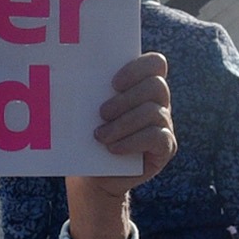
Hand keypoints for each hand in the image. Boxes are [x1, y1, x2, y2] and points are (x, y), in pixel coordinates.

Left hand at [62, 54, 174, 238]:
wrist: (94, 175)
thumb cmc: (88, 136)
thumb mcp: (87, 112)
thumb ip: (91, 92)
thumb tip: (73, 77)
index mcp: (141, 85)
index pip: (155, 63)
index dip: (137, 69)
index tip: (113, 84)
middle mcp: (158, 102)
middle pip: (156, 86)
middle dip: (126, 99)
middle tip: (102, 113)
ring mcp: (164, 124)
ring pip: (154, 112)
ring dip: (124, 123)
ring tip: (100, 135)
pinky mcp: (165, 147)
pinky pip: (157, 137)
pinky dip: (132, 142)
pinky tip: (113, 148)